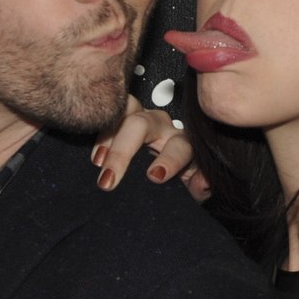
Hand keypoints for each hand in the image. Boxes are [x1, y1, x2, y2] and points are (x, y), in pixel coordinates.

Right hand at [92, 99, 208, 200]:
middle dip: (123, 151)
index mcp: (181, 144)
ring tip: (98, 163)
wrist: (162, 170)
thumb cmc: (178, 175)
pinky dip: (99, 133)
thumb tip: (202, 184)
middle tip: (109, 180)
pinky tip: (95, 156)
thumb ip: (199, 186)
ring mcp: (136, 117)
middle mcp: (160, 126)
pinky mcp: (118, 118)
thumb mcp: (190, 185)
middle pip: (140, 125)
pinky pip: (107, 117)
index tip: (154, 177)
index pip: (178, 147)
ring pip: (121, 113)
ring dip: (106, 137)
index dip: (168, 160)